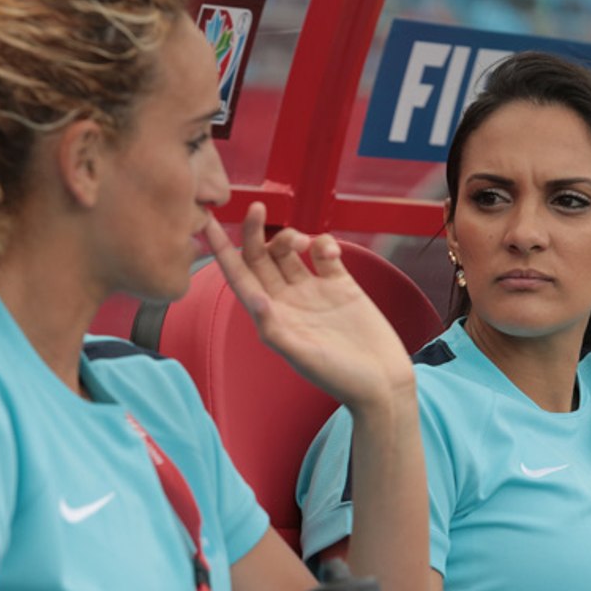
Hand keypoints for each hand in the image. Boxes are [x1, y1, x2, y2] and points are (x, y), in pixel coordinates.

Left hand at [203, 202, 414, 412]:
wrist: (383, 382)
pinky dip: (323, 243)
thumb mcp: (303, 357)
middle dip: (254, 231)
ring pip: (289, 251)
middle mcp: (288, 301)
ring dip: (289, 236)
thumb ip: (275, 329)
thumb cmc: (341, 378)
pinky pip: (324, 253)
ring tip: (301, 241)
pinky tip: (329, 252)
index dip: (221, 250)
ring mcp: (314, 291)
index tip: (207, 223)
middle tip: (256, 207)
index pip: (238, 277)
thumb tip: (255, 299)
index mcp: (271, 317)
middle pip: (261, 257)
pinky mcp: (341, 284)